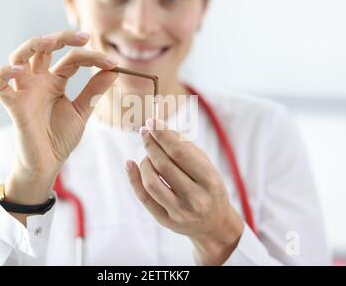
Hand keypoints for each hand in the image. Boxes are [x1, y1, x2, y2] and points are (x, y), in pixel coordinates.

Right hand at [0, 30, 117, 203]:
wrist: (48, 163)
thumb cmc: (61, 138)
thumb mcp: (81, 111)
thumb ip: (94, 91)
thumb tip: (114, 71)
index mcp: (55, 81)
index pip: (71, 59)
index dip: (91, 58)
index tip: (112, 63)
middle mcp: (38, 81)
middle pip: (43, 48)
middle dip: (61, 38)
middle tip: (83, 37)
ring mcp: (24, 91)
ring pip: (18, 57)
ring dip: (32, 45)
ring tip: (50, 42)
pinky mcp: (13, 105)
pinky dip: (3, 74)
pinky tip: (17, 70)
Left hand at [126, 118, 243, 264]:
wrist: (215, 224)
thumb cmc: (209, 187)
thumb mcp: (207, 166)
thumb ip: (186, 148)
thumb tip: (160, 130)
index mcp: (209, 180)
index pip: (179, 153)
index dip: (162, 135)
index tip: (152, 122)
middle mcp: (195, 198)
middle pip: (163, 165)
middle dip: (151, 144)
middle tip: (145, 132)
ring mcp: (179, 212)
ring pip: (151, 182)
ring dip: (144, 162)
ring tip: (148, 154)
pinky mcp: (166, 221)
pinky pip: (144, 198)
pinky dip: (133, 179)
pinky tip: (130, 164)